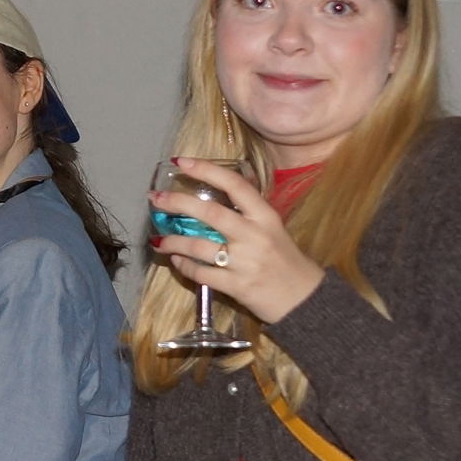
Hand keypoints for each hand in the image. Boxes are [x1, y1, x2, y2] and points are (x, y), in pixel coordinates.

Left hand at [151, 157, 322, 324]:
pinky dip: (183, 266)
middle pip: (209, 212)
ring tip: (158, 240)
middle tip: (156, 199)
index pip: (234, 185)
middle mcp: (254, 235)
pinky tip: (176, 261)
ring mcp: (244, 262)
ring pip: (197, 246)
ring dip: (172, 242)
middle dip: (177, 203)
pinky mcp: (236, 286)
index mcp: (265, 216)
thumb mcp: (273, 229)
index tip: (181, 161)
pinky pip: (200, 273)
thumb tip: (212, 194)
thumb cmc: (285, 261)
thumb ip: (247, 213)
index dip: (206, 170)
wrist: (304, 300)